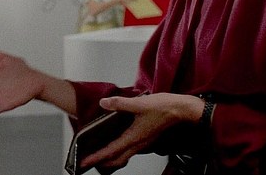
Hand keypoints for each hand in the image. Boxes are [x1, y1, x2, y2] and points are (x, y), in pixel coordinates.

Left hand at [79, 93, 202, 170]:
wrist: (181, 109)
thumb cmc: (163, 107)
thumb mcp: (140, 103)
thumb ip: (120, 104)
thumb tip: (104, 103)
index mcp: (134, 137)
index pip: (111, 151)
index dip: (96, 157)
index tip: (84, 162)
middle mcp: (138, 143)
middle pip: (116, 159)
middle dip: (101, 162)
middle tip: (88, 161)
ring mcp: (143, 142)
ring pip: (124, 156)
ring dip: (111, 158)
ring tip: (99, 155)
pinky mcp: (146, 137)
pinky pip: (130, 150)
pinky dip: (120, 151)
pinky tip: (116, 143)